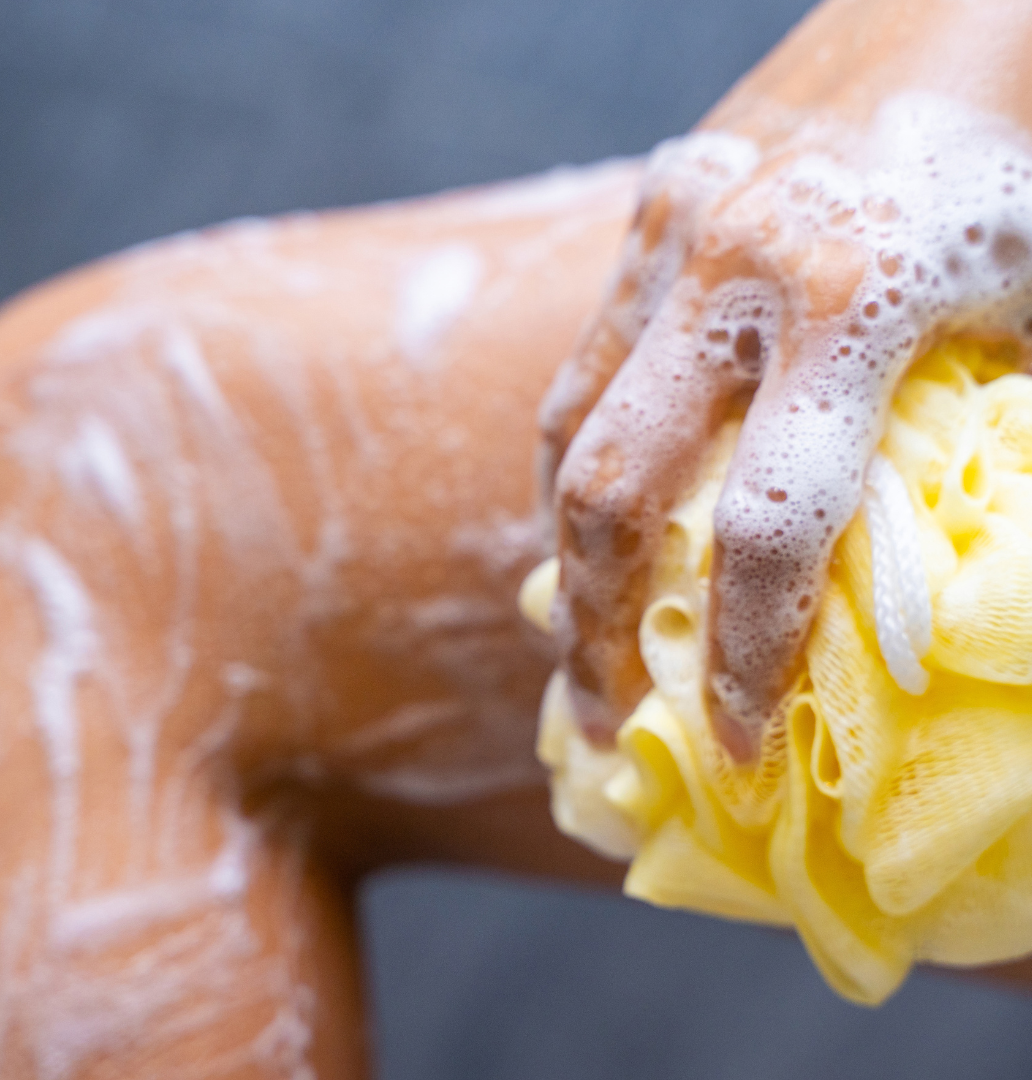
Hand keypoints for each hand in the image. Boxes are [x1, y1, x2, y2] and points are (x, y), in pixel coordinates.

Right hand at [541, 0, 1031, 757]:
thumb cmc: (1026, 170)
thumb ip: (984, 455)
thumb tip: (957, 603)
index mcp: (856, 298)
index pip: (769, 523)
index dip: (743, 652)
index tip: (729, 742)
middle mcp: (736, 269)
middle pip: (616, 489)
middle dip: (594, 623)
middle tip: (593, 717)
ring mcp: (674, 233)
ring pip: (574, 429)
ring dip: (566, 553)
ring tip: (578, 635)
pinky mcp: (651, 211)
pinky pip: (587, 365)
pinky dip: (580, 461)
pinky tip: (595, 518)